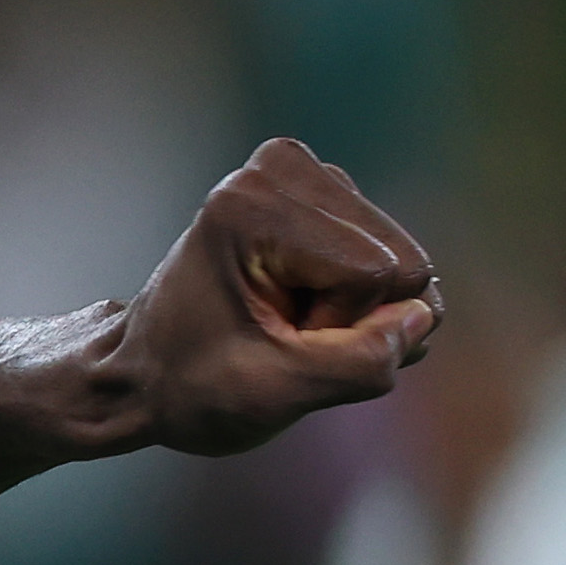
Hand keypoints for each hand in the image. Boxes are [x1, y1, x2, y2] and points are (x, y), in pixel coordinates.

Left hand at [123, 138, 440, 455]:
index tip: (268, 337)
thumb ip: (358, 362)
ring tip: (282, 321)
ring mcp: (305, 176)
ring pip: (406, 264)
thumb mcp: (272, 394)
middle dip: (352, 317)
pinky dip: (357, 299)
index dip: (337, 326)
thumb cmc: (191, 387)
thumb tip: (420, 316)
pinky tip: (299, 306)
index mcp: (250, 205)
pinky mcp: (324, 194)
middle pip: (405, 262)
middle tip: (277, 333)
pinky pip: (395, 260)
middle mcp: (279, 170)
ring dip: (355, 311)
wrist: (145, 374)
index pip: (378, 272)